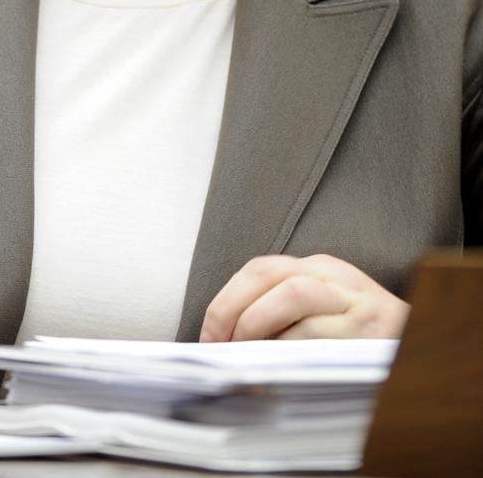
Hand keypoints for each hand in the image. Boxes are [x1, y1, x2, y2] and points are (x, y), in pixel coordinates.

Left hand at [199, 253, 409, 341]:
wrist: (428, 344)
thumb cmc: (364, 333)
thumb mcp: (326, 309)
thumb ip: (283, 314)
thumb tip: (228, 341)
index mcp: (317, 267)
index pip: (259, 269)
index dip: (225, 302)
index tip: (209, 336)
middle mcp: (333, 277)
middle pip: (270, 275)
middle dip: (234, 311)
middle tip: (220, 346)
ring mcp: (353, 301)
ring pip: (294, 296)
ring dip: (260, 327)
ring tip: (247, 357)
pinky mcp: (370, 330)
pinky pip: (322, 334)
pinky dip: (293, 351)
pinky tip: (279, 370)